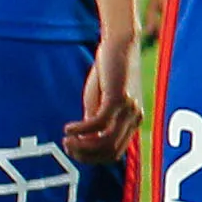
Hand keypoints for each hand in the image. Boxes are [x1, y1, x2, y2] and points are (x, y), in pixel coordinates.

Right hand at [66, 19, 140, 160]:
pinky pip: (97, 123)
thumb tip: (85, 140)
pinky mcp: (118, 99)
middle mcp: (134, 118)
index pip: (114, 153)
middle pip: (110, 152)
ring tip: (67, 139)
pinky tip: (68, 128)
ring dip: (82, 146)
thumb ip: (95, 120)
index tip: (73, 151)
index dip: (92, 158)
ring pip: (105, 142)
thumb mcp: (100, 100)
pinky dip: (80, 129)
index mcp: (132, 121)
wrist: (120, 43)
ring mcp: (128, 110)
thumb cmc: (108, 70)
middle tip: (67, 146)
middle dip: (85, 155)